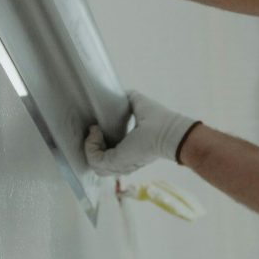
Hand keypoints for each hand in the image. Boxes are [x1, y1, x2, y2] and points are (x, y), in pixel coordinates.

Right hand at [85, 90, 200, 176]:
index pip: (107, 157)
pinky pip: (93, 158)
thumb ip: (130, 99)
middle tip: (95, 130)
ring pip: (93, 163)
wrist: (168, 131)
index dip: (98, 144)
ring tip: (95, 130)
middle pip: (98, 164)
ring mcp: (118, 165)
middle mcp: (123, 163)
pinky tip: (96, 132)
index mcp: (129, 154)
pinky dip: (90, 145)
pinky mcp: (115, 162)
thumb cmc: (160, 121)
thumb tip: (121, 93)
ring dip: (89, 145)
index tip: (98, 128)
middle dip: (91, 146)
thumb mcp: (139, 107)